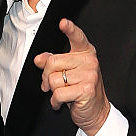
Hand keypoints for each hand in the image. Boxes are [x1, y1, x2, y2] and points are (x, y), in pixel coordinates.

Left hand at [34, 18, 110, 135]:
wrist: (96, 112)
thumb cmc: (81, 90)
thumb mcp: (67, 73)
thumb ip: (53, 62)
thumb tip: (39, 59)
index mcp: (85, 53)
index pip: (77, 37)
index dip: (69, 29)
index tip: (63, 23)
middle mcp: (89, 61)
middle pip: (53, 62)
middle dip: (46, 77)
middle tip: (51, 85)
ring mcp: (89, 75)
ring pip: (54, 80)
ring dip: (53, 91)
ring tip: (63, 93)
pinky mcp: (86, 89)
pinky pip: (58, 93)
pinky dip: (56, 101)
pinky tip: (62, 102)